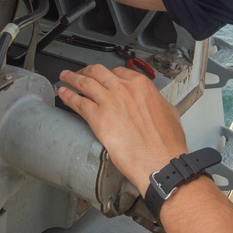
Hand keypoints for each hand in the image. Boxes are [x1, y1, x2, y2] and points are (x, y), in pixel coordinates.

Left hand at [58, 65, 187, 192]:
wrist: (159, 161)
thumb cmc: (166, 143)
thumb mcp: (168, 112)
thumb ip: (155, 101)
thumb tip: (150, 101)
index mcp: (141, 85)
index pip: (118, 72)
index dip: (107, 74)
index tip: (102, 77)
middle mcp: (123, 89)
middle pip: (98, 72)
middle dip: (86, 71)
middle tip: (79, 74)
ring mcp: (109, 101)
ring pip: (85, 83)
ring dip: (72, 79)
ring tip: (65, 77)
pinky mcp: (98, 118)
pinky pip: (78, 103)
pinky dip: (68, 96)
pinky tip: (63, 94)